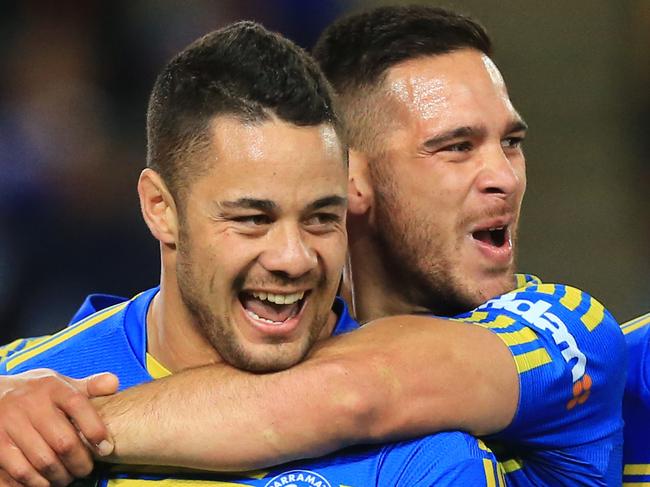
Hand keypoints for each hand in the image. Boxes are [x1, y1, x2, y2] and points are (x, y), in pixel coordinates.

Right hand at [0, 369, 117, 486]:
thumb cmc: (35, 393)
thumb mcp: (60, 383)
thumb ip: (89, 386)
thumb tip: (114, 383)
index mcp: (51, 387)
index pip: (78, 406)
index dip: (96, 430)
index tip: (106, 448)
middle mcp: (29, 405)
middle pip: (64, 442)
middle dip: (79, 462)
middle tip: (85, 469)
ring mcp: (9, 426)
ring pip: (42, 462)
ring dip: (59, 476)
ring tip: (66, 478)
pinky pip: (17, 473)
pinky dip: (34, 483)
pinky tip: (44, 481)